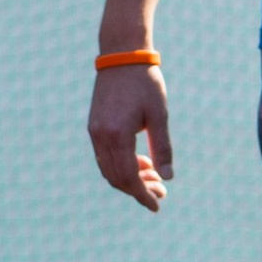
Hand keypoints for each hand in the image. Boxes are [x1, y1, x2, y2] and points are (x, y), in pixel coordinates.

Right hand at [88, 63, 172, 210]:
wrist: (122, 56)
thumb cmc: (146, 83)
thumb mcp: (160, 115)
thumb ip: (162, 147)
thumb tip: (168, 177)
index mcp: (117, 135)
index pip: (128, 177)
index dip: (142, 194)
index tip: (157, 205)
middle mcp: (100, 137)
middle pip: (116, 178)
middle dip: (138, 189)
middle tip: (161, 191)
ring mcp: (94, 132)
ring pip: (108, 169)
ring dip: (130, 179)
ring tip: (154, 176)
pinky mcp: (94, 127)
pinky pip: (104, 157)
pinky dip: (121, 166)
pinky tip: (141, 162)